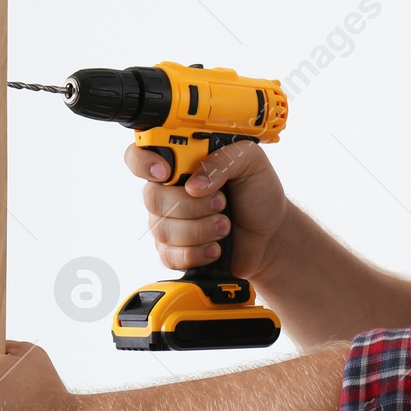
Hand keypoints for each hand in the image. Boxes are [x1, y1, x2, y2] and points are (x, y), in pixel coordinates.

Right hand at [125, 138, 288, 283]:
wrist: (271, 234)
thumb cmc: (259, 194)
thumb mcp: (251, 161)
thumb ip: (223, 159)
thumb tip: (194, 184)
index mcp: (182, 162)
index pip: (140, 155)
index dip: (143, 163)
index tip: (166, 174)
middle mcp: (170, 190)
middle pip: (152, 198)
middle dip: (191, 205)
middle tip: (221, 203)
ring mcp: (170, 221)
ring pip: (162, 229)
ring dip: (200, 230)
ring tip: (225, 225)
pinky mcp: (174, 250)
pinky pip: (169, 255)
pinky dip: (196, 253)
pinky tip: (215, 247)